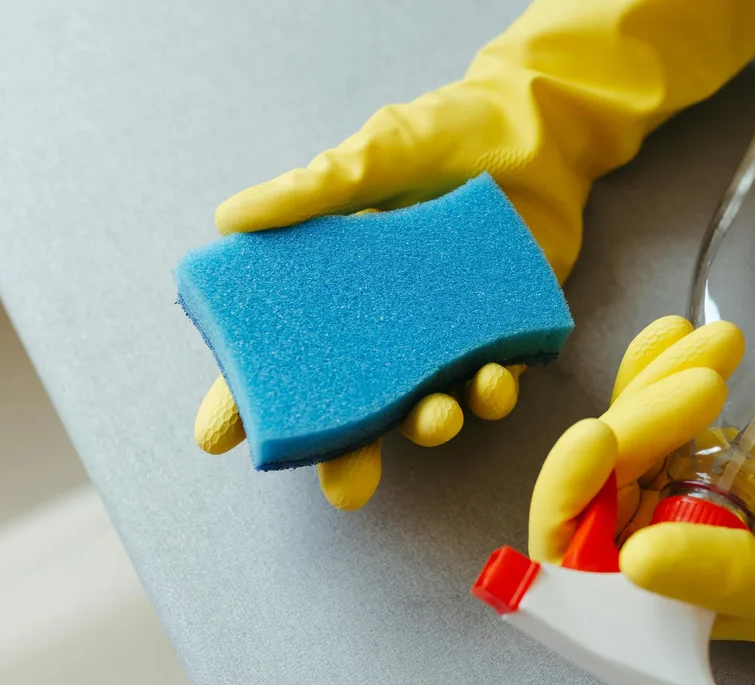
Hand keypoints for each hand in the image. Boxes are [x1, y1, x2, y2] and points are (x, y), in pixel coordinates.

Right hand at [194, 0, 754, 508]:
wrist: (538, 127)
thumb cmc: (446, 132)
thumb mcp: (378, 151)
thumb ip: (313, 188)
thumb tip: (229, 219)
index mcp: (342, 285)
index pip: (284, 351)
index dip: (247, 396)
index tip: (217, 437)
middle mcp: (388, 323)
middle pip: (356, 406)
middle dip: (346, 455)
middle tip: (345, 488)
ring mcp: (445, 336)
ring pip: (427, 406)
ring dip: (427, 428)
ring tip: (432, 418)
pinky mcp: (503, 335)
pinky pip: (493, 385)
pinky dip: (490, 394)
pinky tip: (490, 379)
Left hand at [534, 320, 754, 645]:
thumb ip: (716, 574)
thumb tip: (631, 559)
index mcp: (658, 602)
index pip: (571, 560)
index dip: (566, 497)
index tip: (599, 435)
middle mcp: (648, 548)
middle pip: (597, 479)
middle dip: (640, 418)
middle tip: (705, 383)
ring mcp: (664, 493)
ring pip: (624, 429)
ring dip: (659, 379)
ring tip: (722, 347)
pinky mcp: (688, 448)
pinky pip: (651, 401)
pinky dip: (661, 362)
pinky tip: (680, 331)